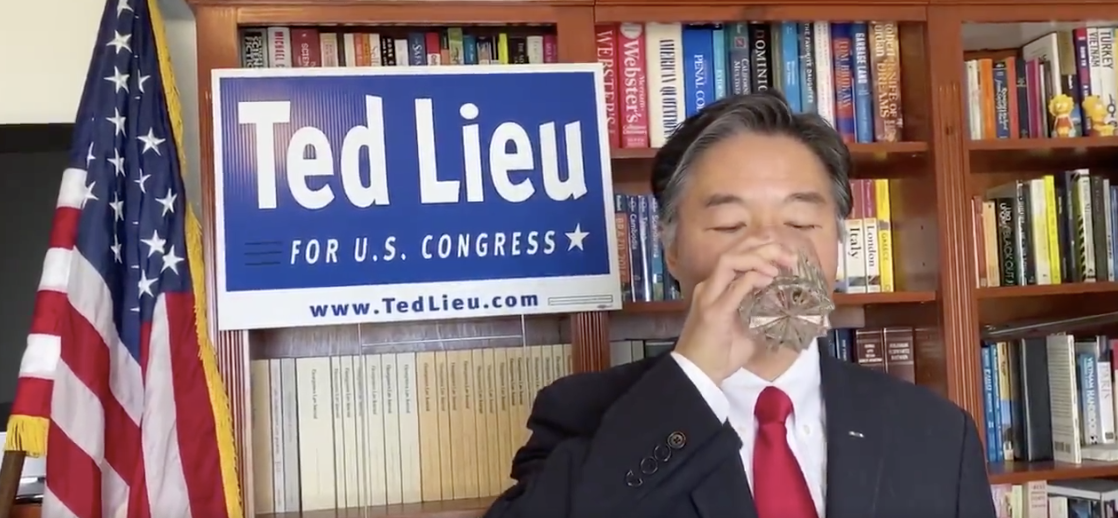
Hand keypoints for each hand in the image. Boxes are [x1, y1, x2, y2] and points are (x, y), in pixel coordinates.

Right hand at [674, 239, 798, 383]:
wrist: (697, 374)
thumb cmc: (720, 355)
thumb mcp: (746, 329)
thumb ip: (760, 314)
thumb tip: (786, 309)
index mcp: (715, 288)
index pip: (736, 254)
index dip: (762, 248)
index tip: (787, 256)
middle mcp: (710, 286)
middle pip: (734, 250)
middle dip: (764, 246)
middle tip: (790, 255)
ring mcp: (710, 297)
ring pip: (730, 260)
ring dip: (758, 257)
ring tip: (780, 264)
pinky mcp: (714, 311)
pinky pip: (734, 287)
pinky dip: (753, 278)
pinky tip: (769, 279)